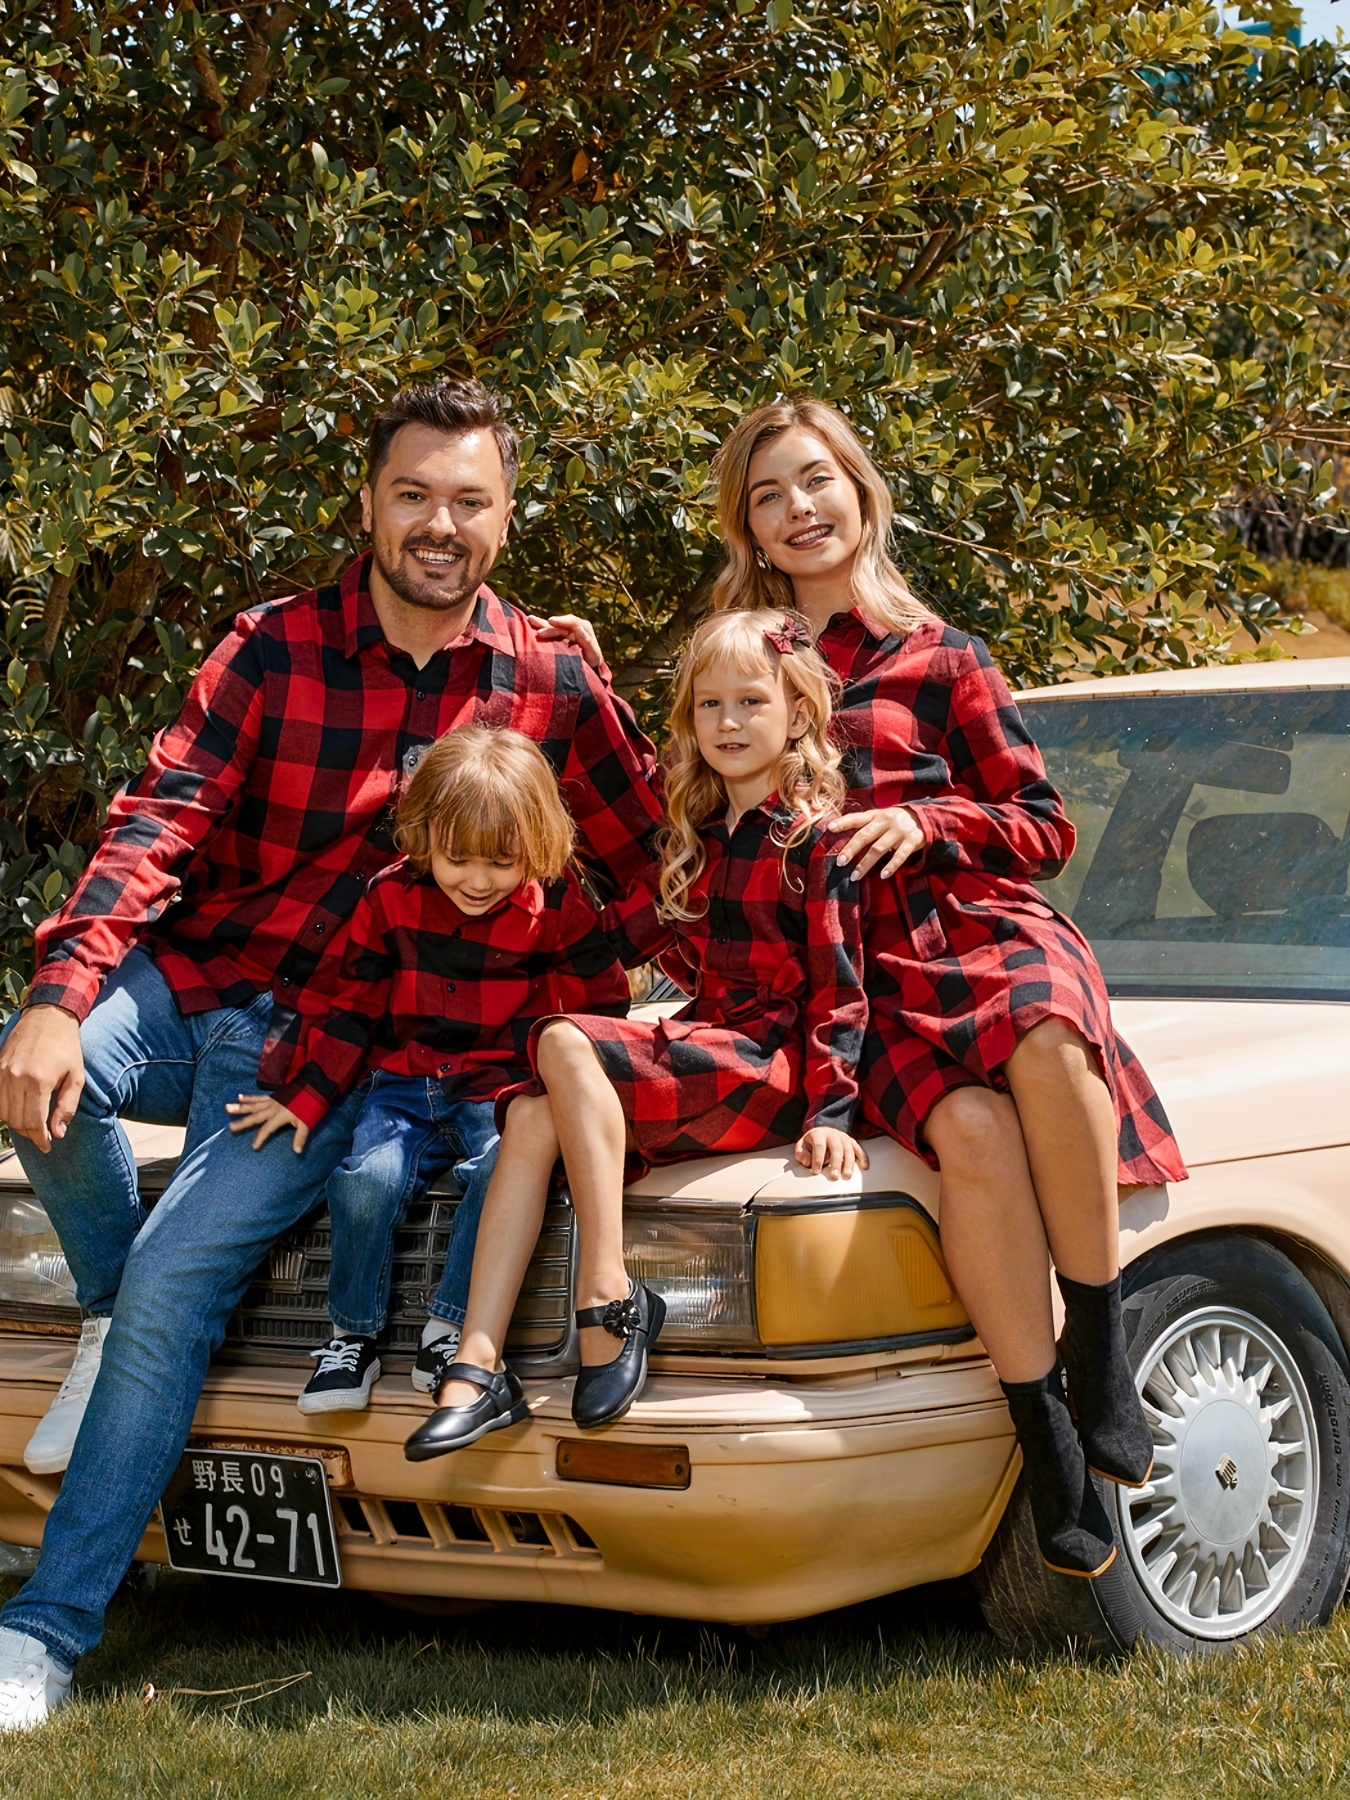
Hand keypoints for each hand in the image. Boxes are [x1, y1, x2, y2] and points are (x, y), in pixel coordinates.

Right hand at [0, 1005, 84, 1153]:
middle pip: (16, 1120)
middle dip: (30, 1133)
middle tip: (42, 1135)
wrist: (49, 1017)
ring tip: (32, 1123)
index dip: (40, 1139)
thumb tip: (58, 1133)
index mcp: (38, 1081)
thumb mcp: (76, 1077)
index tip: (47, 1146)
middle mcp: (16, 1078)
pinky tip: (19, 1109)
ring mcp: (3, 1072)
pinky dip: (6, 1109)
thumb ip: (67, 1107)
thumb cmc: (66, 1047)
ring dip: (17, 1122)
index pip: (33, 1122)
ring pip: (4, 1112)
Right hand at [226, 1093, 308, 1152]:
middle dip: (243, 1123)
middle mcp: (272, 1108)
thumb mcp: (307, 1124)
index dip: (260, 1138)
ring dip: (240, 1107)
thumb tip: (297, 1152)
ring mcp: (271, 1101)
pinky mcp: (273, 1097)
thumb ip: (300, 1137)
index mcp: (279, 1116)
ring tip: (227, 1108)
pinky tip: (239, 1096)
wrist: (313, 1089)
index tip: (253, 1147)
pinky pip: (258, 1097)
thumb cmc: (310, 1108)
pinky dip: (249, 1097)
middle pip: (255, 1117)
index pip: (267, 1129)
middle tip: (230, 1127)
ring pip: (253, 1105)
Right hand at [525, 612, 605, 671]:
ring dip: (541, 624)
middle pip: (559, 624)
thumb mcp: (593, 654)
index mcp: (584, 627)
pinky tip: (529, 622)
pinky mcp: (558, 636)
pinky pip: (548, 631)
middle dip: (548, 626)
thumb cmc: (592, 661)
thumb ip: (587, 642)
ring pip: (552, 626)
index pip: (572, 621)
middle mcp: (574, 626)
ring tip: (529, 619)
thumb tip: (579, 629)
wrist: (590, 667)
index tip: (550, 621)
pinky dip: (540, 627)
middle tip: (538, 632)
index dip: (561, 621)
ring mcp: (565, 631)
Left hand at [794, 1128, 869, 1180]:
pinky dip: (863, 1158)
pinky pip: (859, 1149)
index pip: (819, 1146)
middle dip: (836, 1163)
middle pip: (836, 1148)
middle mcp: (833, 1134)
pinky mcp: (851, 1142)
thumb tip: (807, 1162)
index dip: (818, 1159)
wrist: (823, 1132)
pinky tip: (864, 1167)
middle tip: (834, 1176)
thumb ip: (801, 1154)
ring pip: (848, 1149)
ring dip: (849, 1163)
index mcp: (819, 1134)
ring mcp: (844, 1137)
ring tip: (847, 1176)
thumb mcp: (802, 1146)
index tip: (816, 1171)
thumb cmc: (812, 1142)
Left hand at [835, 805, 924, 880]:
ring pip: (879, 848)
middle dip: (851, 849)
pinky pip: (900, 855)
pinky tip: (883, 875)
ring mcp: (899, 831)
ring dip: (866, 864)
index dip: (843, 822)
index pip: (857, 818)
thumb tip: (839, 835)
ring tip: (855, 876)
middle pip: (865, 835)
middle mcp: (886, 821)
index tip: (830, 829)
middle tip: (840, 862)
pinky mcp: (912, 841)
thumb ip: (864, 824)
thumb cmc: (894, 821)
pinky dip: (891, 866)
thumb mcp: (880, 817)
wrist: (923, 817)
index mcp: (876, 815)